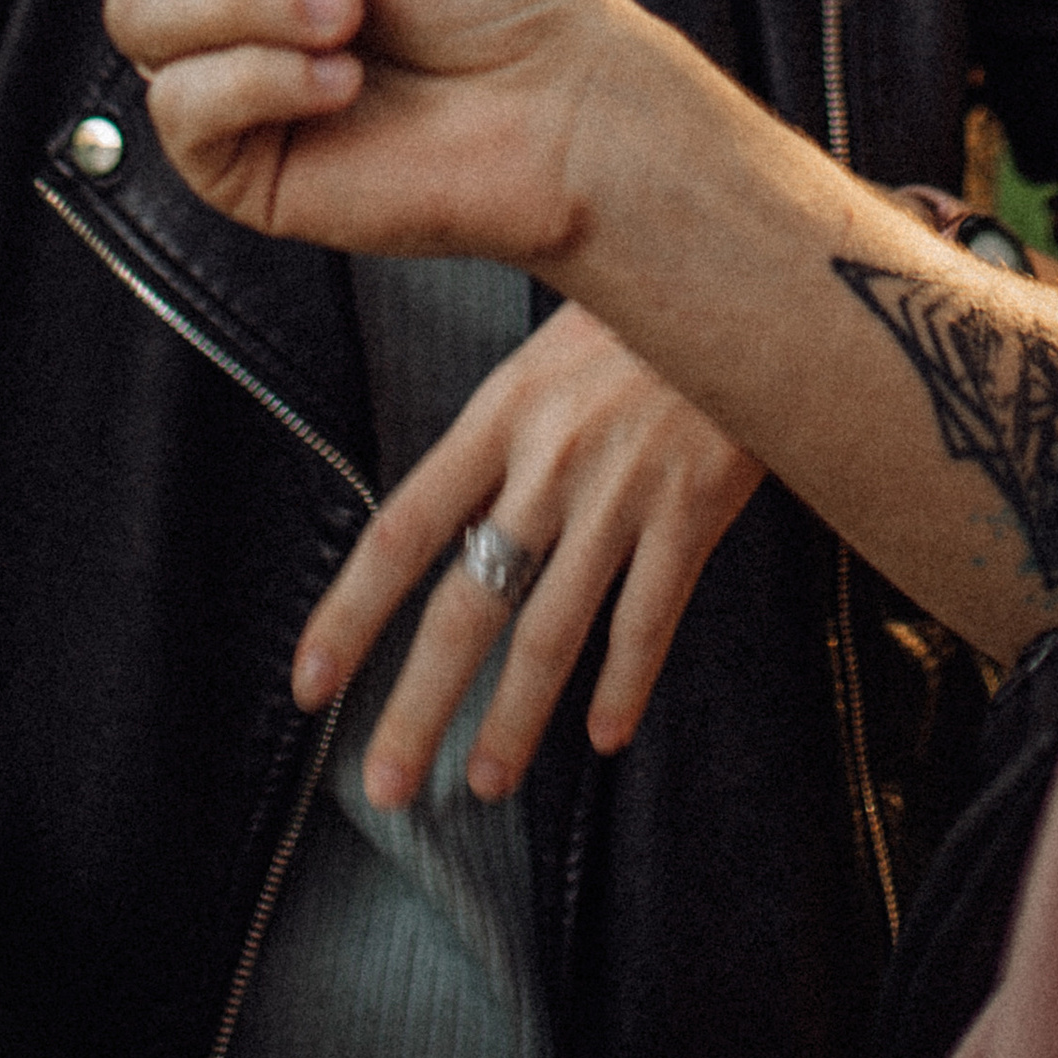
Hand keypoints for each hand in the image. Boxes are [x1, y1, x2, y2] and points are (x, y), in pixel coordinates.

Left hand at [292, 301, 763, 809]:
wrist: (746, 273)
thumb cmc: (645, 301)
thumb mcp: (550, 342)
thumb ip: (505, 424)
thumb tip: (457, 499)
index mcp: (501, 413)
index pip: (401, 530)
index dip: (350, 613)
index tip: (310, 680)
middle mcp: (548, 462)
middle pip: (466, 607)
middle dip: (418, 708)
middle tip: (384, 785)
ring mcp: (622, 491)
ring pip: (552, 632)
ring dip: (512, 719)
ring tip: (483, 782)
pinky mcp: (694, 509)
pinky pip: (648, 619)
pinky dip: (623, 685)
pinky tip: (603, 734)